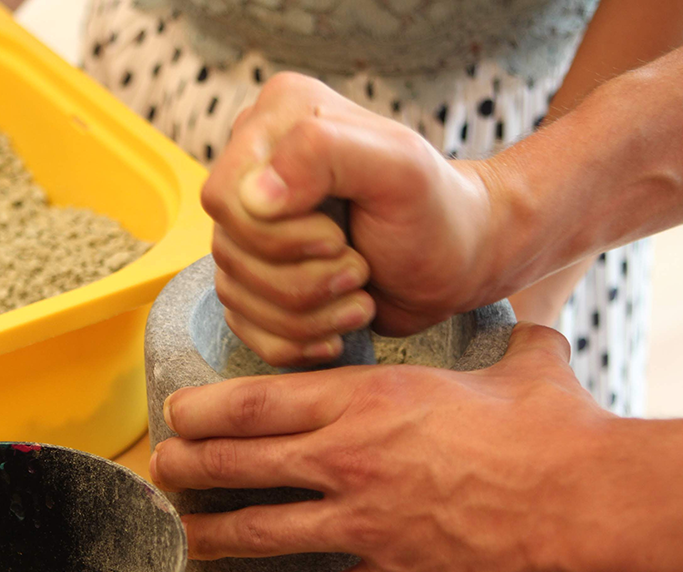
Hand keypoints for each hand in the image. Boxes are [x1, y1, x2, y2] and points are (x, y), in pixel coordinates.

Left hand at [151, 324, 625, 571]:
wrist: (586, 501)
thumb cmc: (554, 427)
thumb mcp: (525, 365)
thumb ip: (510, 345)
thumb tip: (532, 330)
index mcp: (368, 399)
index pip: (256, 400)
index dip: (203, 408)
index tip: (176, 412)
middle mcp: (349, 459)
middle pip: (241, 463)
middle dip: (189, 467)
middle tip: (161, 470)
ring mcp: (366, 522)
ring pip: (264, 531)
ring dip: (216, 536)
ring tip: (186, 537)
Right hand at [202, 72, 507, 366]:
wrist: (457, 261)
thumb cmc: (436, 211)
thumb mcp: (399, 168)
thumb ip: (326, 153)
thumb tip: (253, 197)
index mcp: (277, 120)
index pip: (225, 197)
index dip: (276, 236)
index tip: (339, 238)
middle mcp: (254, 167)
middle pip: (228, 250)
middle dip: (301, 281)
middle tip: (359, 271)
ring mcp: (252, 226)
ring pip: (233, 293)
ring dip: (307, 315)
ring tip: (360, 298)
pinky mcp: (258, 276)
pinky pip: (242, 325)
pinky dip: (294, 340)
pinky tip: (337, 328)